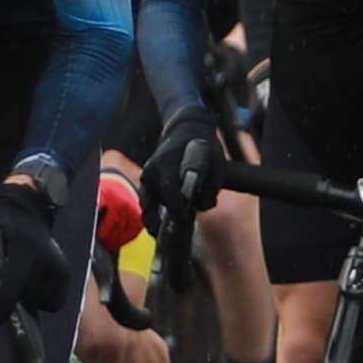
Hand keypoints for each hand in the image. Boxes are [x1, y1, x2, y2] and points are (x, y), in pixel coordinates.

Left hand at [0, 170, 63, 328]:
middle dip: (14, 303)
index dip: (5, 302)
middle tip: (2, 298)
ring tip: (17, 286)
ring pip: (40, 302)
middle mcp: (45, 254)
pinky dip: (42, 301)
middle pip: (29, 297)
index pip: (16, 280)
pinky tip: (31, 287)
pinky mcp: (65, 273)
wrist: (20, 213)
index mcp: (21, 244)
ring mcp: (58, 264)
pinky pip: (54, 303)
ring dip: (27, 301)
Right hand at [144, 105, 232, 245]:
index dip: (175, 206)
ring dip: (153, 217)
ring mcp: (147, 174)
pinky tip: (155, 226)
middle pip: (155, 199)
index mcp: (167, 161)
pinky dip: (151, 212)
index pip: (168, 188)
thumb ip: (211, 186)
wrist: (186, 130)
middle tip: (171, 230)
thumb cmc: (203, 148)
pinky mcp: (146, 180)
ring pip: (147, 202)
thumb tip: (202, 206)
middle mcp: (153, 168)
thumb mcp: (216, 163)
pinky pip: (146, 200)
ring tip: (158, 232)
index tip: (184, 218)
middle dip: (164, 216)